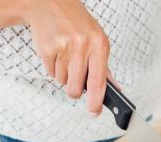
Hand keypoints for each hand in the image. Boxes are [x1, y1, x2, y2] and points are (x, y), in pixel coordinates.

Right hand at [26, 0, 109, 115]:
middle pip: (76, 88)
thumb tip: (113, 89)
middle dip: (75, 89)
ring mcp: (64, 47)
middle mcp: (82, 45)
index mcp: (99, 44)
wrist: (50, 3)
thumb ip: (104, 67)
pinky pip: (50, 73)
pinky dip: (53, 67)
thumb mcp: (97, 39)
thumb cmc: (76, 22)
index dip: (96, 101)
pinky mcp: (47, 49)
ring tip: (65, 56)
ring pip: (63, 81)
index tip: (94, 111)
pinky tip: (56, 52)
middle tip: (75, 77)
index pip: (99, 82)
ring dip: (63, 75)